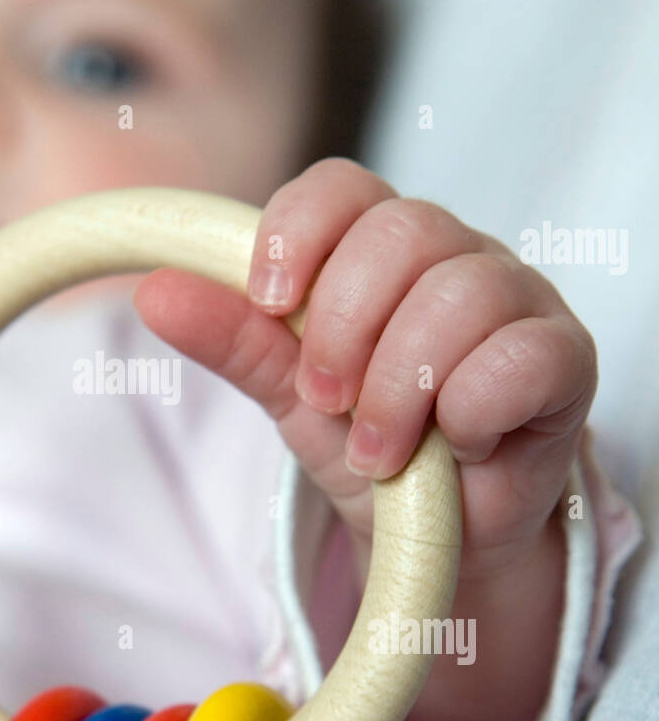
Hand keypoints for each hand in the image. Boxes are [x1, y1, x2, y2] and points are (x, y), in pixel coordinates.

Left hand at [132, 158, 597, 584]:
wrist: (438, 533)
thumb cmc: (371, 442)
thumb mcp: (290, 394)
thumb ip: (236, 341)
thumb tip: (156, 293)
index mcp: (380, 247)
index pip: (342, 187)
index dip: (298, 233)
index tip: (268, 301)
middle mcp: (454, 255)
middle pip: (402, 231)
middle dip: (344, 325)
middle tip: (323, 399)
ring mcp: (517, 300)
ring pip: (462, 292)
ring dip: (399, 383)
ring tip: (377, 448)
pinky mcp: (565, 359)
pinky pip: (523, 355)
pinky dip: (471, 408)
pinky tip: (456, 446)